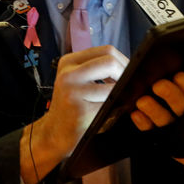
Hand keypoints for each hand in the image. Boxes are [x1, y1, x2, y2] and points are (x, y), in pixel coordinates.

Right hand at [19, 45, 126, 183]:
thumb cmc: (71, 106)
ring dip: (122, 93)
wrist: (54, 133)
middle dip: (125, 73)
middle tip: (127, 86)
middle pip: (110, 62)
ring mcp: (72, 92)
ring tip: (118, 99)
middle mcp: (68, 74)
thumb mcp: (77, 80)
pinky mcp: (80, 111)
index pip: (106, 50)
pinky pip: (110, 104)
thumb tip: (129, 64)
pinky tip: (111, 111)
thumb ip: (96, 68)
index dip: (123, 61)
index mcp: (68, 62)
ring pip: (113, 85)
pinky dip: (117, 107)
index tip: (127, 72)